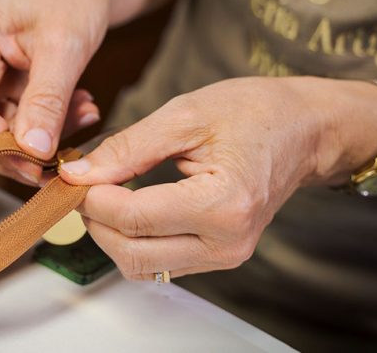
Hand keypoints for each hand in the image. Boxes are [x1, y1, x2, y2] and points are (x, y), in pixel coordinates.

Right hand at [0, 0, 111, 182]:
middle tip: (63, 156)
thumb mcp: (62, 45)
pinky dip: (53, 123)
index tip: (37, 162)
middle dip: (21, 147)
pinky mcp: (7, 85)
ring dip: (44, 135)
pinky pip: (22, 120)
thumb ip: (46, 100)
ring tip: (84, 115)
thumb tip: (33, 150)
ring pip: (3, 131)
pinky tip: (82, 107)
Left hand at [59, 77, 376, 279]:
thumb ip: (127, 148)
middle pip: (132, 253)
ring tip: (104, 192)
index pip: (134, 218)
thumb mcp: (184, 115)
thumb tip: (80, 174)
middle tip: (82, 183)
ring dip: (111, 234)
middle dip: (96, 220)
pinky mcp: (220, 255)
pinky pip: (160, 261)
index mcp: (223, 204)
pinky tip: (128, 205)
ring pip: (142, 265)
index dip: (92, 197)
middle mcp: (227, 242)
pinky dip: (133, 239)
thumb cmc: (254, 112)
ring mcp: (225, 255)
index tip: (73, 173)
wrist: (304, 129)